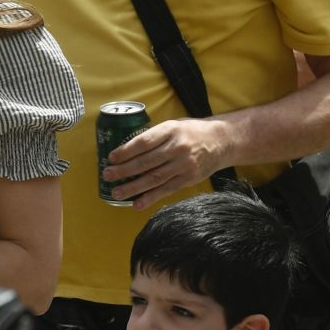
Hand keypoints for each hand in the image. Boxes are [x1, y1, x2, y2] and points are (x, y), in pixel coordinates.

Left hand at [103, 116, 233, 207]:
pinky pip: (166, 190)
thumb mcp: (173, 125)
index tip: (111, 157)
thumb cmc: (191, 132)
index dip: (126, 151)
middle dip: (124, 170)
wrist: (221, 141)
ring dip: (133, 187)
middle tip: (108, 175)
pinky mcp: (188, 179)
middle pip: (146, 162)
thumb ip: (154, 136)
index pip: (144, 142)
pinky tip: (137, 203)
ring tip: (117, 192)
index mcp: (170, 130)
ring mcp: (183, 165)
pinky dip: (150, 198)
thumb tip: (127, 149)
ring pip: (154, 178)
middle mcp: (177, 147)